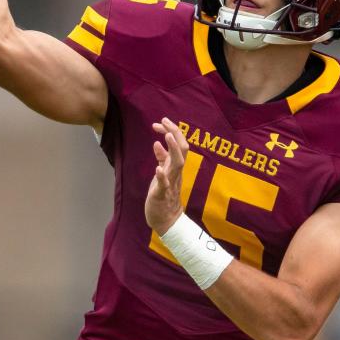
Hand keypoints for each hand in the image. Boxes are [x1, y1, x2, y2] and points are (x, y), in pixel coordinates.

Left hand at [145, 118, 188, 235]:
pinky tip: (158, 168)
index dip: (171, 131)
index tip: (162, 121)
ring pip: (177, 164)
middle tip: (165, 120)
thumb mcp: (163, 173)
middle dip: (175, 133)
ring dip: (173, 149)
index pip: (179, 144)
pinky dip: (162, 176)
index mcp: (175, 167)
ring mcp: (171, 183)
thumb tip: (157, 143)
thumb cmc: (164, 195)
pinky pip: (165, 185)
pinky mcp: (163, 195)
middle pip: (182, 150)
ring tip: (167, 136)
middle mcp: (176, 172)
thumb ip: (162, 159)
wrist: (166, 219)